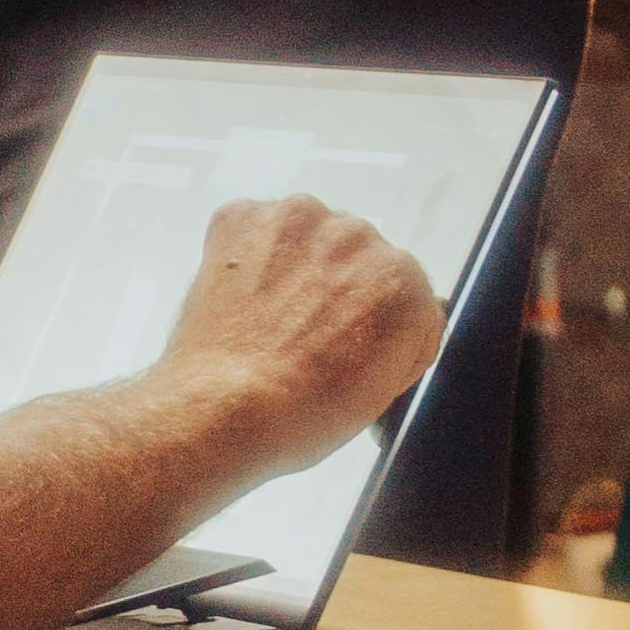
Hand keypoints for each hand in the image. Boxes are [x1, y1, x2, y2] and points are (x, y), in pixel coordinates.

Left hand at [158, 197, 446, 473]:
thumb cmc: (302, 413)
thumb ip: (398, 338)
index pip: (399, 293)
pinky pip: (254, 229)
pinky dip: (247, 255)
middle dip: (334, 289)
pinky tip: (240, 299)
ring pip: (307, 237)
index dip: (371, 327)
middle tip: (302, 335)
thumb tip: (383, 322)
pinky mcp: (245, 216)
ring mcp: (300, 219)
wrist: (225, 408)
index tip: (347, 349)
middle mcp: (361, 238)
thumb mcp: (383, 391)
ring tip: (268, 319)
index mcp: (404, 284)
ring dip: (293, 266)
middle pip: (353, 258)